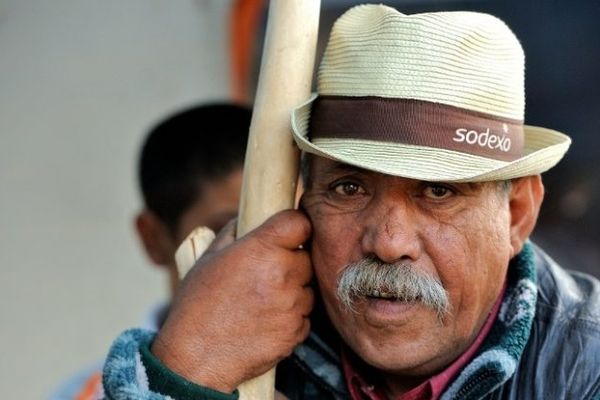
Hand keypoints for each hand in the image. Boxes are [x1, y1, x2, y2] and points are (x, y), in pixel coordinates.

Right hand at [152, 210, 313, 392]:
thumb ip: (234, 232)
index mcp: (261, 249)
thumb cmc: (197, 306)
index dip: (296, 226)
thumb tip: (249, 219)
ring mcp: (292, 304)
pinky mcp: (296, 331)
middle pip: (306, 258)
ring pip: (307, 289)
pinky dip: (291, 317)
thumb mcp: (209, 258)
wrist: (195, 357)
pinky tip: (265, 321)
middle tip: (266, 275)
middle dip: (292, 263)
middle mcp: (282, 274)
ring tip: (262, 302)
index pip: (300, 223)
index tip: (289, 233)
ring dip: (293, 291)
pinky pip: (304, 316)